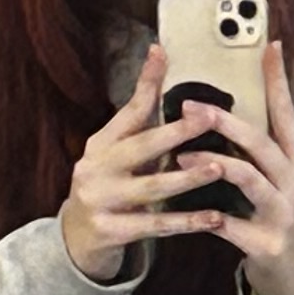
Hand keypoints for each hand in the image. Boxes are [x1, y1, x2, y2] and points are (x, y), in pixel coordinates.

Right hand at [55, 46, 233, 284]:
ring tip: (217, 168)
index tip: (162, 55)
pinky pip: (156, 226)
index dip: (146, 83)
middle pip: (140, 147)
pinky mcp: (110, 231)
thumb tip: (158, 57)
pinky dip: (186, 222)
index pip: (128, 110)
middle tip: (209, 118)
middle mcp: (95, 168)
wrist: (76, 239)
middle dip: (176, 132)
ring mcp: (100, 201)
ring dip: (187, 178)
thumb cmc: (110, 187)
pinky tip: (214, 217)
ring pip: (151, 189)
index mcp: (101, 144)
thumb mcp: (117, 153)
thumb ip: (140, 116)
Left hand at [169, 41, 293, 294]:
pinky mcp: (267, 243)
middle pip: (262, 143)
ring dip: (212, 163)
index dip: (277, 82)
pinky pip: (231, 225)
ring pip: (248, 179)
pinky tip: (190, 211)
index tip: (267, 47)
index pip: (287, 115)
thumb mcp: (282, 182)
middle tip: (191, 106)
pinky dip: (210, 217)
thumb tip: (232, 112)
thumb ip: (262, 152)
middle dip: (226, 122)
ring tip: (182, 155)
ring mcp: (284, 213)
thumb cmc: (281, 220)